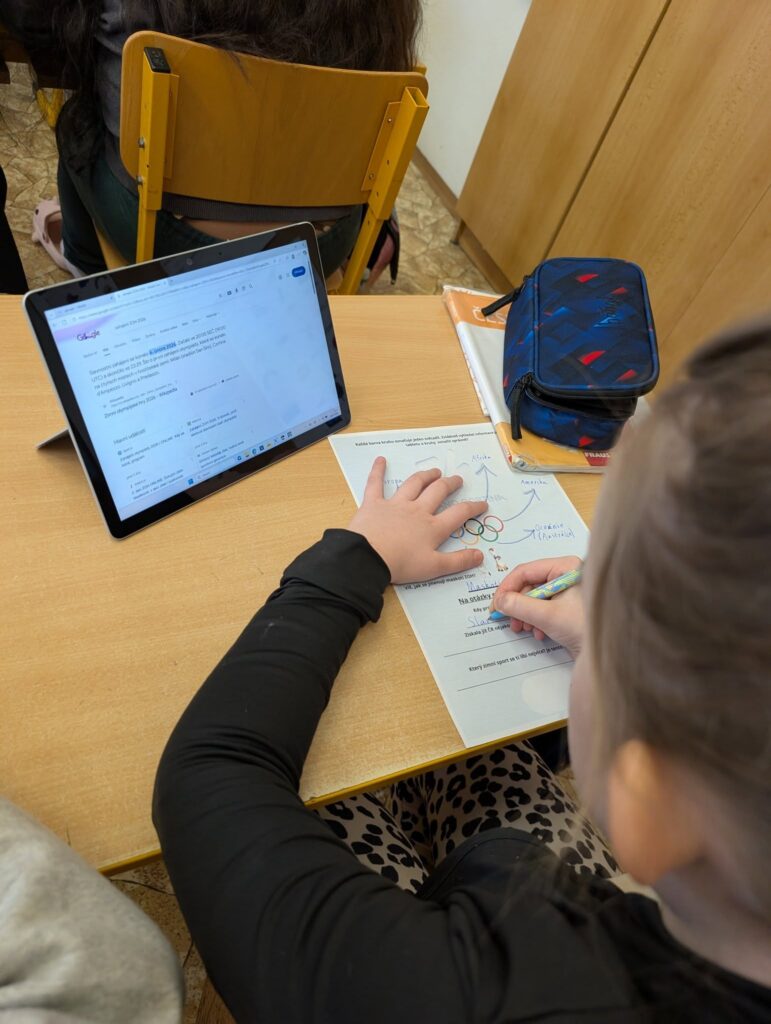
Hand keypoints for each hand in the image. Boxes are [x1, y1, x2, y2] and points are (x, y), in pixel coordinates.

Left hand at [347, 457, 487, 583]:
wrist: (368, 558)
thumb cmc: (401, 564)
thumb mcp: (434, 568)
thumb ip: (458, 561)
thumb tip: (480, 555)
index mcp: (433, 527)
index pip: (459, 513)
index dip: (473, 507)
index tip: (482, 503)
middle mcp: (417, 511)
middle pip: (437, 492)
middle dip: (450, 484)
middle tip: (457, 479)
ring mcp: (395, 504)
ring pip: (414, 484)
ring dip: (425, 476)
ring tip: (434, 471)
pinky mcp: (374, 503)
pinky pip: (376, 484)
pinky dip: (378, 471)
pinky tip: (381, 460)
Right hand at [491, 556, 583, 657]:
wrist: (604, 651)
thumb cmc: (582, 627)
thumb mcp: (547, 615)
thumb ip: (519, 606)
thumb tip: (499, 601)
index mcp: (565, 567)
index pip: (526, 570)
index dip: (507, 587)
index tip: (496, 605)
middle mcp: (565, 575)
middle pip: (528, 585)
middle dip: (517, 606)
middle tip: (510, 622)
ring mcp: (566, 591)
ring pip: (533, 598)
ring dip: (524, 615)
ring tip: (524, 629)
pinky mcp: (566, 606)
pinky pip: (542, 607)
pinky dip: (535, 620)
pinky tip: (539, 633)